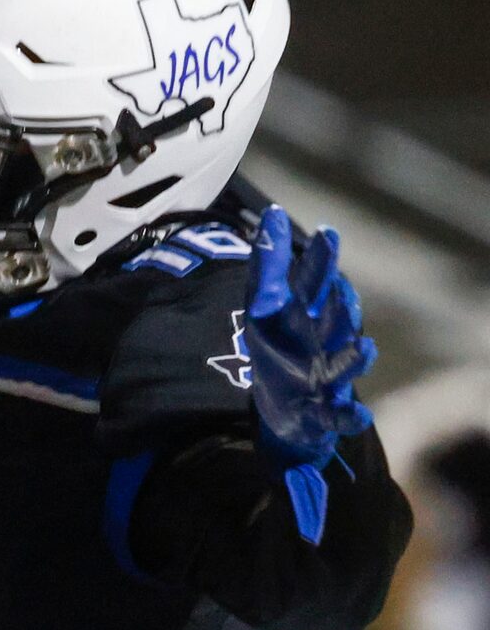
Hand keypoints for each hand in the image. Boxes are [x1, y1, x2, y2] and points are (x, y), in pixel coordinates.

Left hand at [245, 206, 374, 467]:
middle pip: (335, 322)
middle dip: (339, 307)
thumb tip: (273, 213)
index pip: (313, 284)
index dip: (320, 261)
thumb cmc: (279, 349)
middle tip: (338, 293)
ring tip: (364, 349)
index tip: (326, 232)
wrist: (285, 409)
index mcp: (307, 316)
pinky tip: (359, 415)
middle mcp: (322, 343)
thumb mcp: (264, 309)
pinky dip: (349, 416)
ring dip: (354, 359)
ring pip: (343, 365)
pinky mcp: (324, 412)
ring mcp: (327, 377)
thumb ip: (268, 265)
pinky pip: (341, 415)